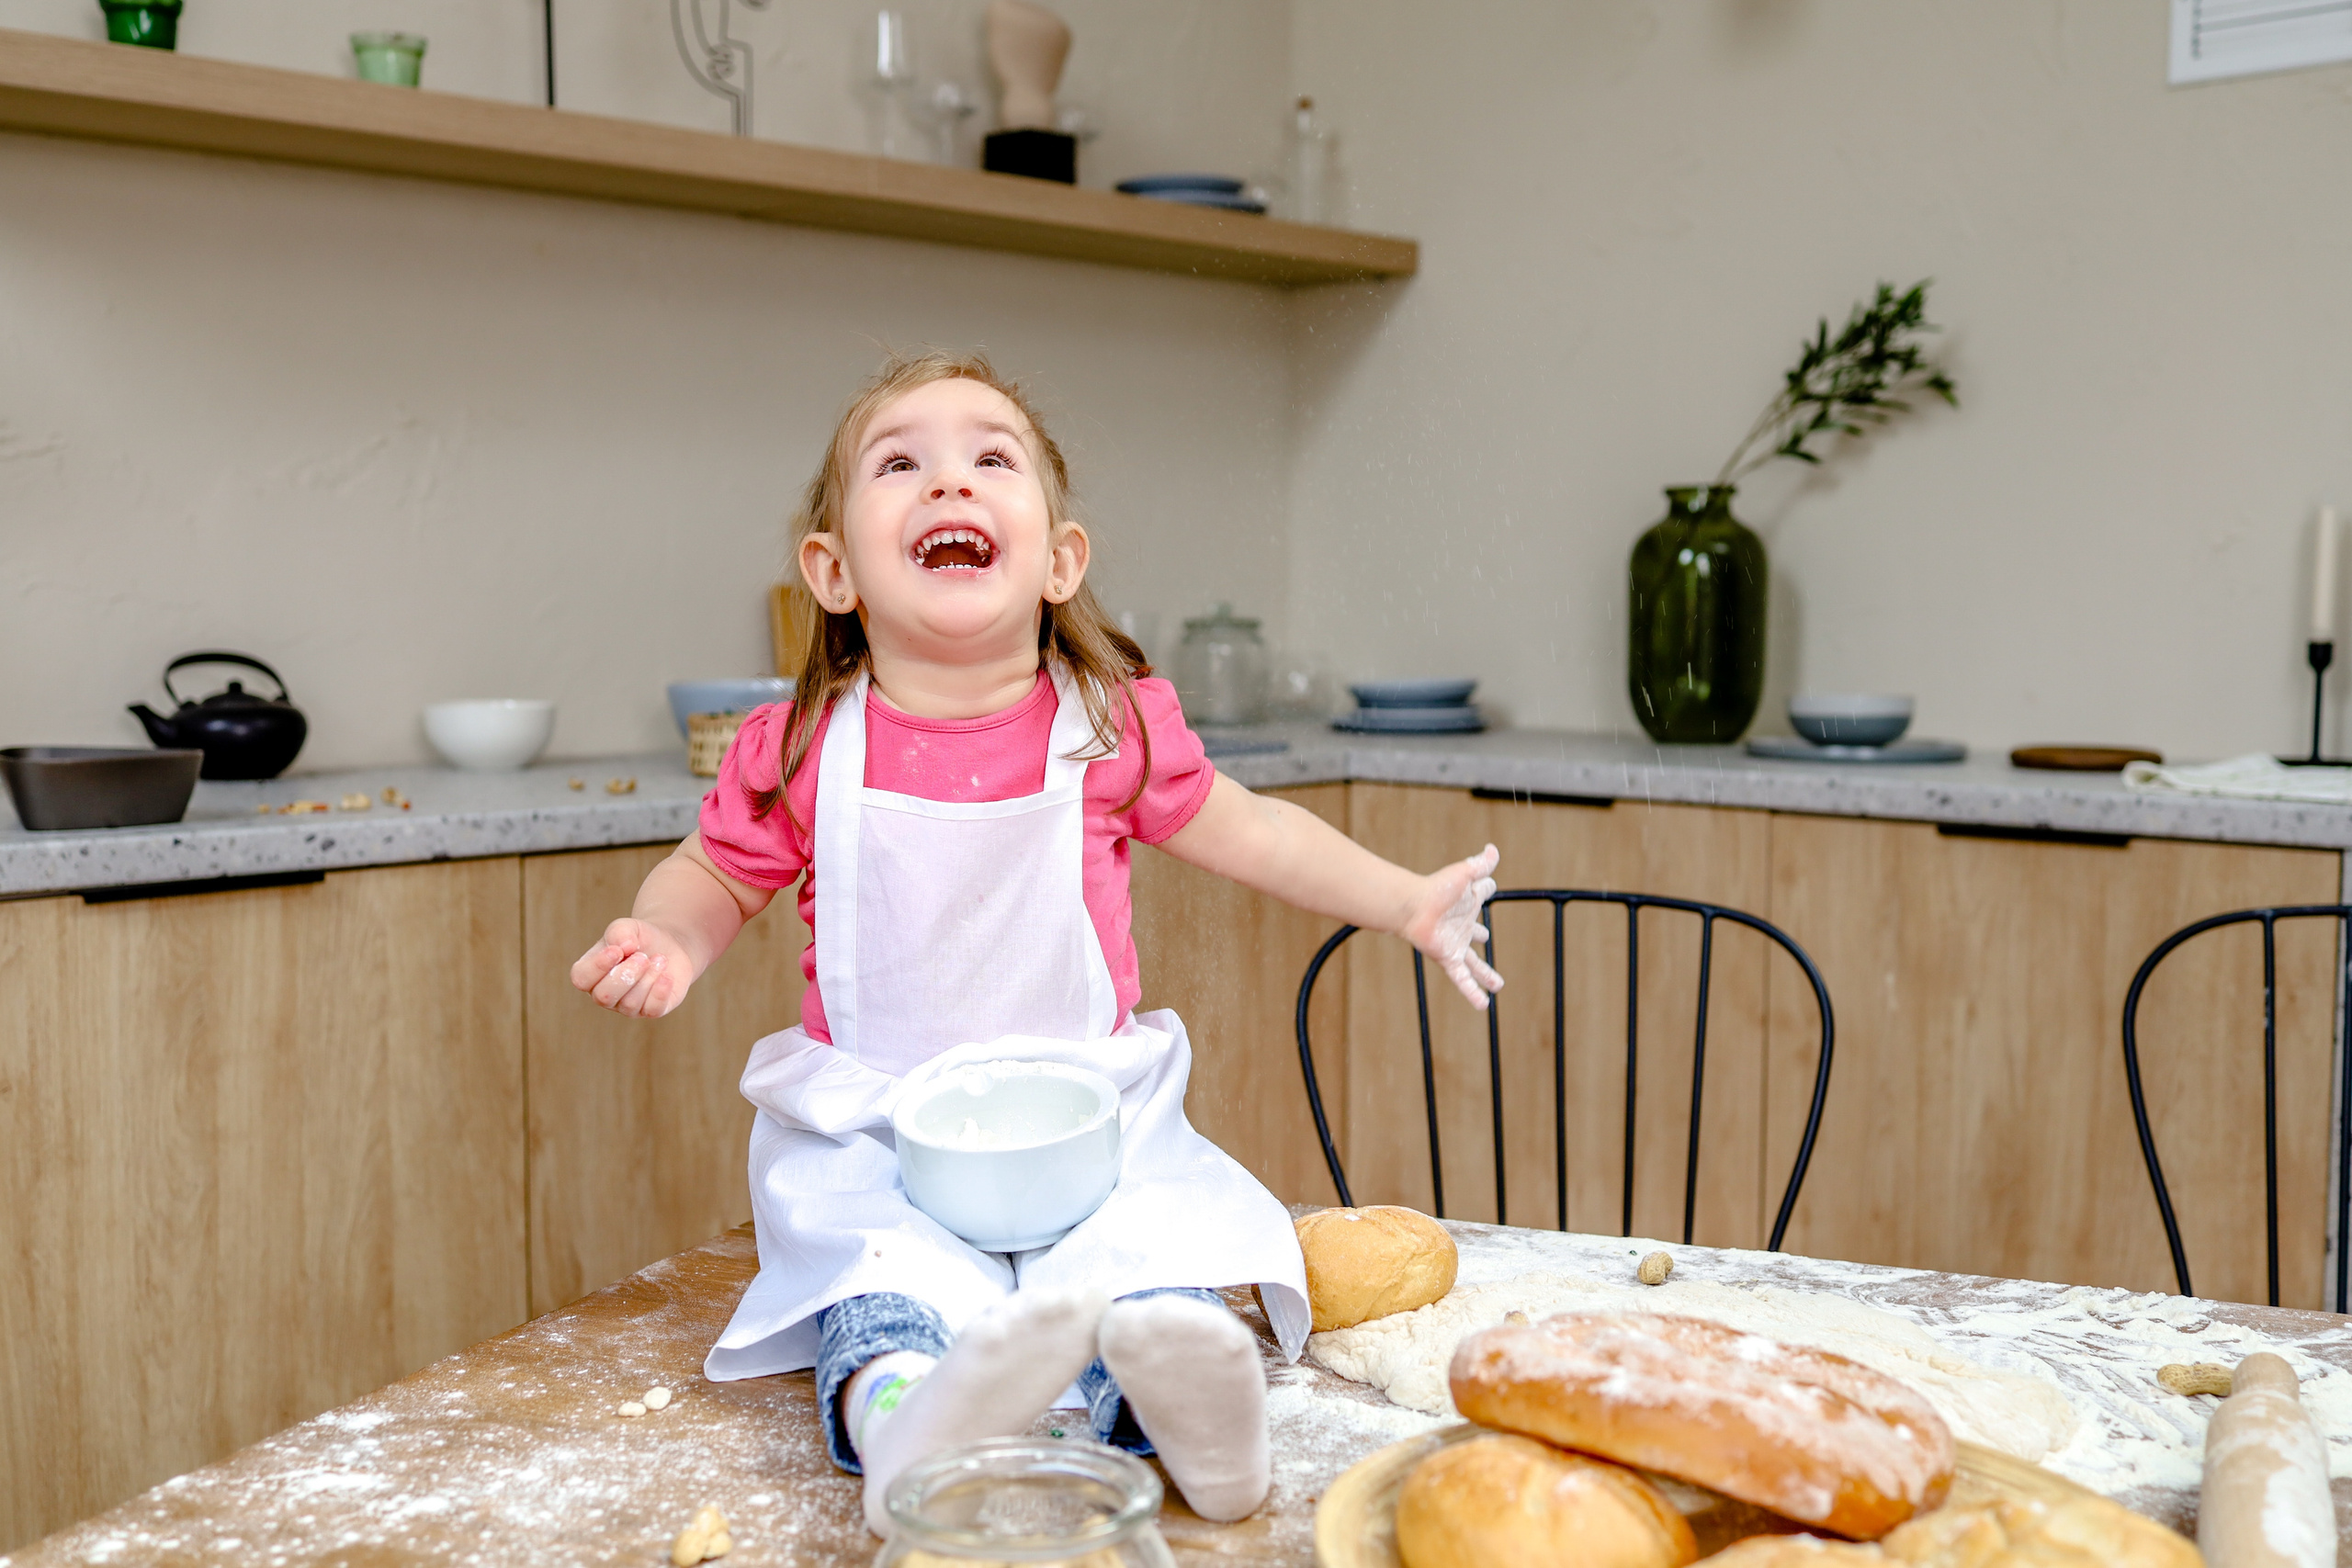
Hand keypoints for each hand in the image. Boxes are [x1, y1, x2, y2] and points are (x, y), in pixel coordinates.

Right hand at [570, 917, 697, 1018]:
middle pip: (603, 997)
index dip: (597, 966)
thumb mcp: (626, 927)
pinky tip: (666, 976)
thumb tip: (625, 947)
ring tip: (659, 959)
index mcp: (590, 974)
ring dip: (647, 977)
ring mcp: (627, 1006)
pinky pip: (652, 1010)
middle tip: (642, 957)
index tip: (617, 950)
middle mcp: (604, 995)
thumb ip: (620, 932)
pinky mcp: (651, 1010)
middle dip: (625, 975)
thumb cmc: (638, 937)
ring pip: (630, 1003)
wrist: (668, 944)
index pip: (581, 979)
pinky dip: (660, 992)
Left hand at [1400, 844, 1504, 1008]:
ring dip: (1485, 974)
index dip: (1484, 889)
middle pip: (1474, 934)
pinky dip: (1472, 992)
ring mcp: (1455, 944)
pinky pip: (1463, 979)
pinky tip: (1482, 1005)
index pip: (1480, 896)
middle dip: (1480, 935)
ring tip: (1496, 986)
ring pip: (1474, 964)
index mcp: (1466, 905)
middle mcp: (1461, 926)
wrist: (1412, 908)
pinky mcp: (1449, 958)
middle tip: (1486, 938)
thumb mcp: (1464, 874)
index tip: (1487, 884)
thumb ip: (1480, 865)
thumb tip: (1493, 849)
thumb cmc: (1436, 889)